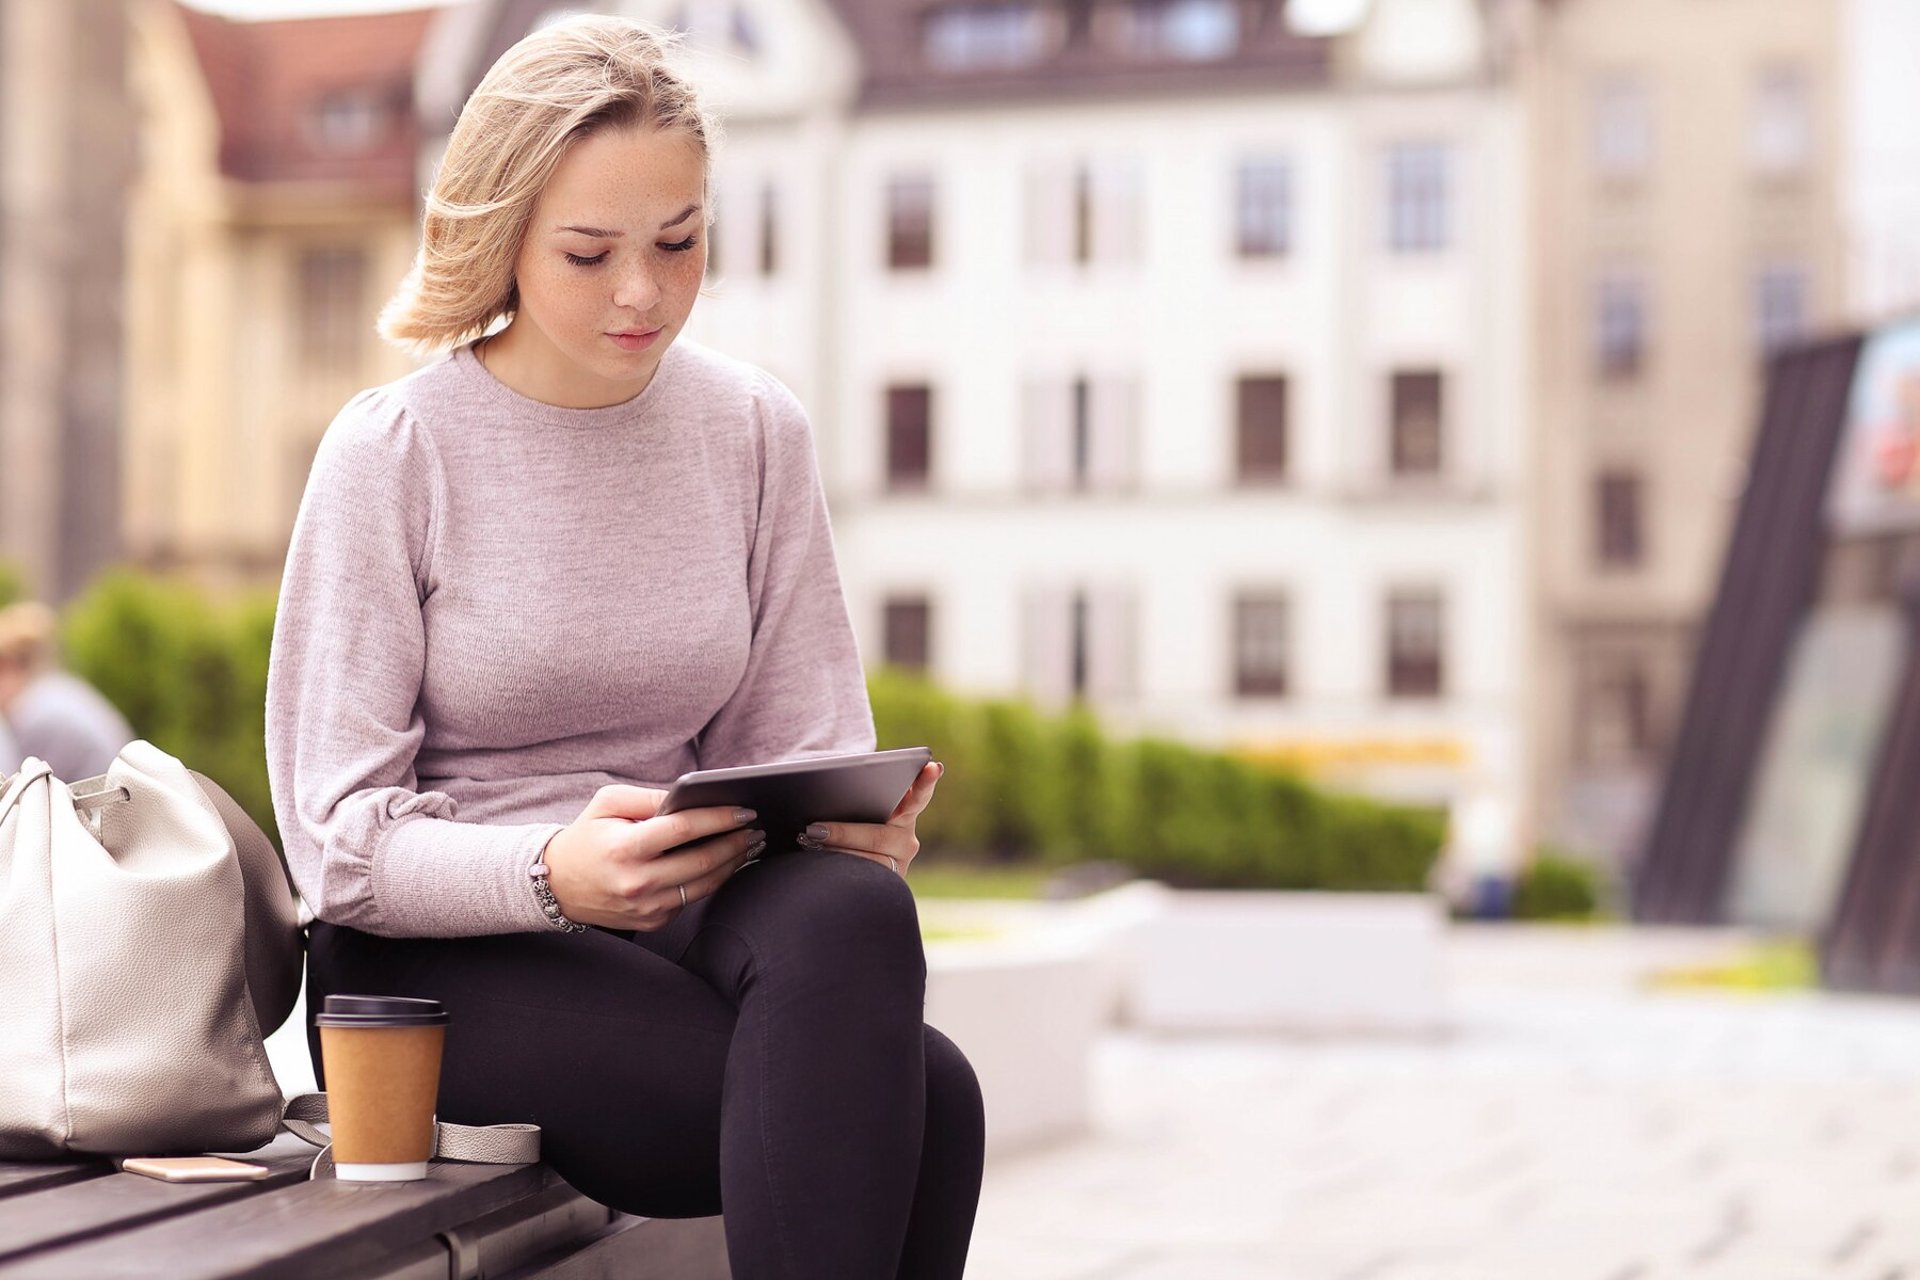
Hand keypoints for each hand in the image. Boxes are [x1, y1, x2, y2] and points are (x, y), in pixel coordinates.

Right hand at [543, 785, 765, 930]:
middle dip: (736, 842)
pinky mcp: (652, 921)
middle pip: (703, 861)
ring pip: (704, 885)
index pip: (684, 829)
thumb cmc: (586, 837)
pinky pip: (691, 899)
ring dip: (733, 863)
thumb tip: (691, 796)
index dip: (719, 818)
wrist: (556, 885)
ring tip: (750, 844)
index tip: (744, 810)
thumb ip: (651, 797)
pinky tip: (725, 863)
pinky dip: (712, 880)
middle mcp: (637, 882)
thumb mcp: (609, 803)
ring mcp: (646, 907)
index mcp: (626, 848)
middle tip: (756, 828)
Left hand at [797, 761, 942, 874]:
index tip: (933, 766)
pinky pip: (861, 880)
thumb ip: (855, 797)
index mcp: (905, 812)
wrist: (842, 863)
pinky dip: (838, 871)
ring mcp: (898, 865)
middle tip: (815, 828)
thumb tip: (823, 784)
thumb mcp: (855, 809)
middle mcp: (907, 840)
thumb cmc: (847, 823)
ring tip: (809, 846)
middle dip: (845, 833)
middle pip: (879, 837)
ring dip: (836, 854)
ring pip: (868, 862)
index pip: (919, 796)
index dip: (926, 782)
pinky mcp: (885, 887)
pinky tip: (819, 866)